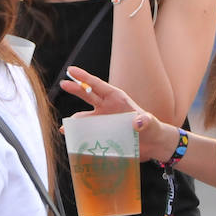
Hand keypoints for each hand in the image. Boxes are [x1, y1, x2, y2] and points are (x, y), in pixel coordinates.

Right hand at [59, 67, 178, 161]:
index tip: (71, 70)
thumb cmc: (152, 129)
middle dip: (75, 89)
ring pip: (84, 118)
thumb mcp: (151, 124)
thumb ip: (145, 122)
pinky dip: (78, 134)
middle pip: (87, 96)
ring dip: (74, 121)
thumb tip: (136, 123)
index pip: (97, 85)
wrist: (152, 145)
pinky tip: (71, 138)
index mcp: (116, 99)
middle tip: (63, 84)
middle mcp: (106, 108)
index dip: (84, 77)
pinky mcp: (102, 133)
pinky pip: (87, 132)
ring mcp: (102, 120)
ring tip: (65, 128)